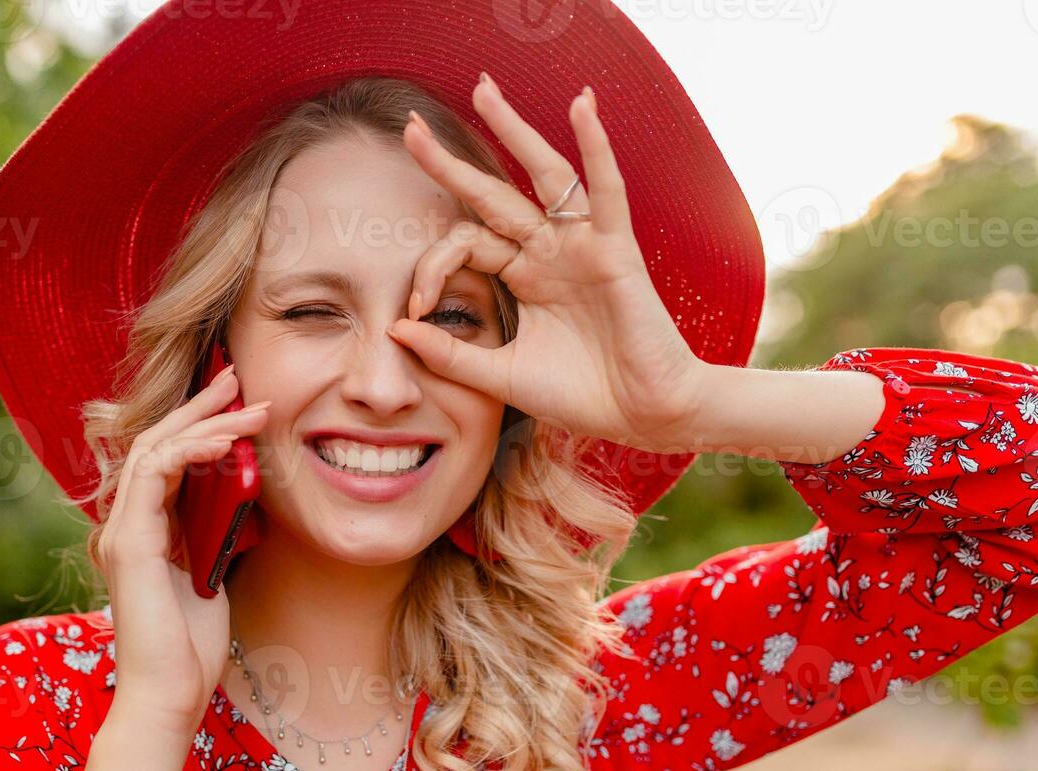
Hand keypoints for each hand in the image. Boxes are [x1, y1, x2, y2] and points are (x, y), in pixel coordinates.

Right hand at [90, 362, 271, 738]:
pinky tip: (228, 443)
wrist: (169, 697)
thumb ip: (214, 536)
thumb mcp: (212, 575)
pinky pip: (157, 474)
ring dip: (205, 422)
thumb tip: (241, 499)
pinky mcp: (130, 544)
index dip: (198, 425)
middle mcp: (125, 525)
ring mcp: (122, 532)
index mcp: (143, 531)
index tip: (238, 402)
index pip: (163, 459)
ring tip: (248, 404)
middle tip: (238, 378)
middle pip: (156, 441)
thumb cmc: (191, 650)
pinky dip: (192, 451)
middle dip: (199, 407)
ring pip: (155, 450)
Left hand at [389, 73, 710, 452]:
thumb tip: (394, 328)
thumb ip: (450, 355)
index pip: (465, 245)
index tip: (413, 310)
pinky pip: (605, 190)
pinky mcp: (616, 249)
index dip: (431, 268)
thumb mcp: (500, 376)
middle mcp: (549, 252)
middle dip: (452, 162)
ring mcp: (582, 245)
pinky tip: (581, 106)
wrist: (642, 416)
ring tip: (483, 88)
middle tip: (411, 128)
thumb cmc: (581, 396)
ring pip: (544, 176)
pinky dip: (595, 147)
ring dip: (514, 131)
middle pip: (494, 194)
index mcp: (524, 276)